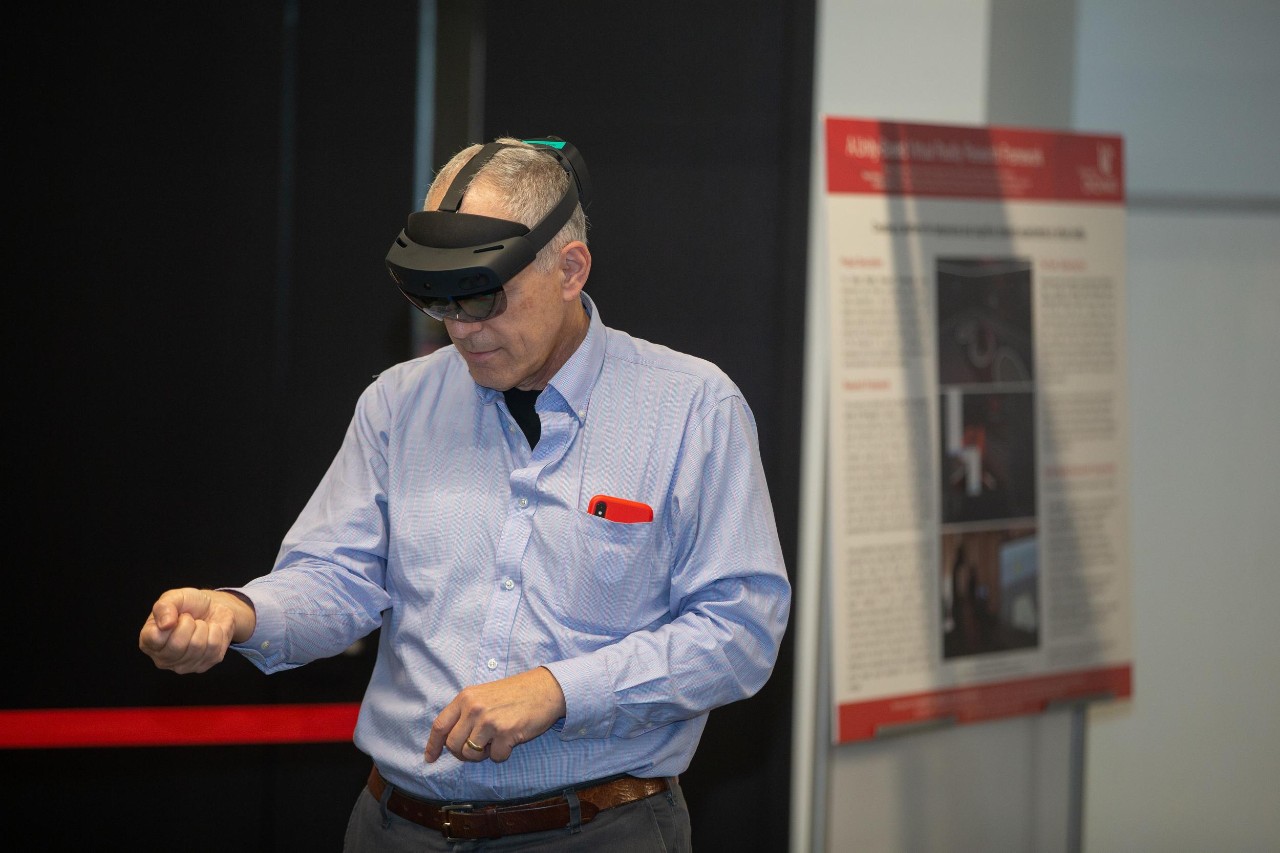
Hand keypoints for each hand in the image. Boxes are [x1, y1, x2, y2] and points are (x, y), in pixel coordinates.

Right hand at [138, 588, 255, 673]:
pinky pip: (214, 646)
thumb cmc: (190, 605)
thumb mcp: (174, 597)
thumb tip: (165, 625)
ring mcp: (182, 666)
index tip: (176, 616)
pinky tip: (209, 632)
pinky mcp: (203, 666)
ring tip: (199, 625)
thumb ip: (164, 607)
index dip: (170, 623)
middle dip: (189, 624)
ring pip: (197, 646)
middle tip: (190, 619)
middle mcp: (162, 658)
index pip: (155, 638)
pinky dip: (215, 632)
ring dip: (203, 628)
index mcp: (148, 641)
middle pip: (177, 645)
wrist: (215, 609)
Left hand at [425, 666, 566, 763]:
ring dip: (482, 754)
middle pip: (453, 744)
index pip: (440, 725)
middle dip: (462, 753)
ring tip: (495, 741)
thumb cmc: (516, 693)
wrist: (546, 689)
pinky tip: (510, 740)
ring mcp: (489, 721)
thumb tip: (451, 739)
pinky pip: (495, 756)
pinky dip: (502, 754)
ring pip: (470, 754)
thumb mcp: (484, 694)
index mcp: (466, 697)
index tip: (430, 757)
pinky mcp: (506, 732)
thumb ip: (466, 712)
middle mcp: (474, 708)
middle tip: (477, 748)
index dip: (433, 745)